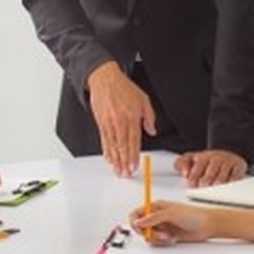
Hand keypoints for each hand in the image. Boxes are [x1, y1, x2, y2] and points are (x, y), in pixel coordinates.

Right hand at [87, 61, 155, 175]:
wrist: (105, 79)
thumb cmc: (124, 88)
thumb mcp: (144, 99)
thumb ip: (149, 117)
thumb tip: (152, 130)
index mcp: (132, 117)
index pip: (133, 141)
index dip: (133, 156)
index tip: (134, 166)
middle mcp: (120, 122)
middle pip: (122, 146)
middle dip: (124, 162)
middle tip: (125, 173)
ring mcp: (109, 123)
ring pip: (112, 145)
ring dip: (115, 160)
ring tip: (117, 170)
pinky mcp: (101, 123)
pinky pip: (104, 140)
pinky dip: (106, 151)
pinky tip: (108, 158)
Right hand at [128, 200, 215, 244]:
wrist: (207, 225)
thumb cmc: (193, 215)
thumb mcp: (171, 214)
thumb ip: (153, 218)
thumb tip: (139, 221)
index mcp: (156, 207)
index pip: (137, 213)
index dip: (135, 222)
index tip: (141, 228)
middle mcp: (157, 217)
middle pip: (141, 227)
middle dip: (148, 233)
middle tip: (158, 233)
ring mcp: (162, 227)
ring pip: (149, 236)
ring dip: (157, 238)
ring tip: (168, 236)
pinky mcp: (167, 236)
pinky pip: (157, 242)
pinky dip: (163, 242)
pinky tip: (172, 238)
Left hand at [174, 149, 246, 186]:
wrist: (227, 153)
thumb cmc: (206, 161)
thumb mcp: (190, 159)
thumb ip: (181, 164)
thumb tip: (184, 173)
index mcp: (203, 156)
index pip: (198, 165)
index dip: (194, 176)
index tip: (191, 184)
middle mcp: (216, 158)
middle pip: (211, 170)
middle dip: (206, 180)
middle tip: (202, 187)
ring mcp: (227, 162)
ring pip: (223, 173)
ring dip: (218, 182)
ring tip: (214, 189)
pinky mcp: (238, 166)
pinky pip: (235, 175)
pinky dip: (231, 182)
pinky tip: (227, 188)